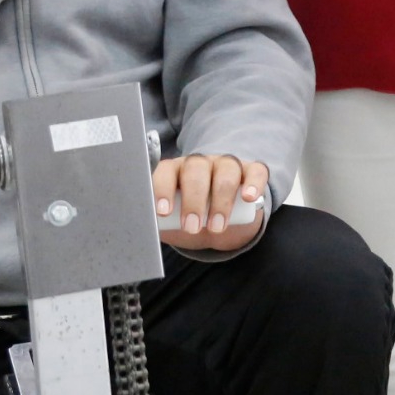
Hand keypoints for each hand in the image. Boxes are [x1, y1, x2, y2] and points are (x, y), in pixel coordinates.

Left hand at [153, 154, 267, 252]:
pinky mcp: (252, 171)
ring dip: (221, 200)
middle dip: (194, 200)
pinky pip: (256, 171)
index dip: (163, 189)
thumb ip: (155, 224)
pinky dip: (253, 183)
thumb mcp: (171, 223)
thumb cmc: (189, 219)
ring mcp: (227, 164)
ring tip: (217, 227)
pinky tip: (249, 197)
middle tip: (192, 227)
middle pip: (197, 170)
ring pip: (226, 171)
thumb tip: (138, 232)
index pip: (166, 171)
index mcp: (175, 171)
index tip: (164, 213)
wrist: (219, 224)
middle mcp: (200, 162)